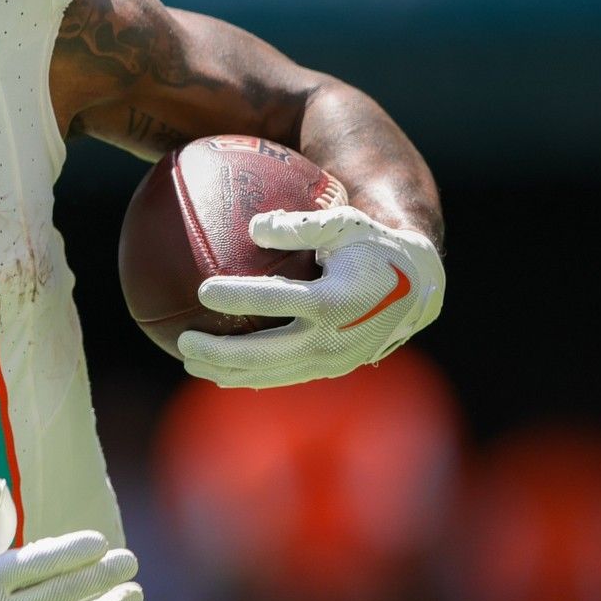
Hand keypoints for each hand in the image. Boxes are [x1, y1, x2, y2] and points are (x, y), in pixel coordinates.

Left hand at [178, 205, 444, 388]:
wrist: (417, 290)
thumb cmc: (370, 246)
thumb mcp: (345, 224)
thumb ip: (301, 224)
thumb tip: (251, 226)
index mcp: (338, 299)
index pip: (282, 300)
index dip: (241, 297)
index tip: (203, 290)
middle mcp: (334, 338)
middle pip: (268, 352)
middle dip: (221, 352)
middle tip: (184, 341)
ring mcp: (332, 360)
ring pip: (270, 372)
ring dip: (227, 371)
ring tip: (188, 361)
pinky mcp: (330, 370)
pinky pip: (282, 376)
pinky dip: (249, 375)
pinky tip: (217, 372)